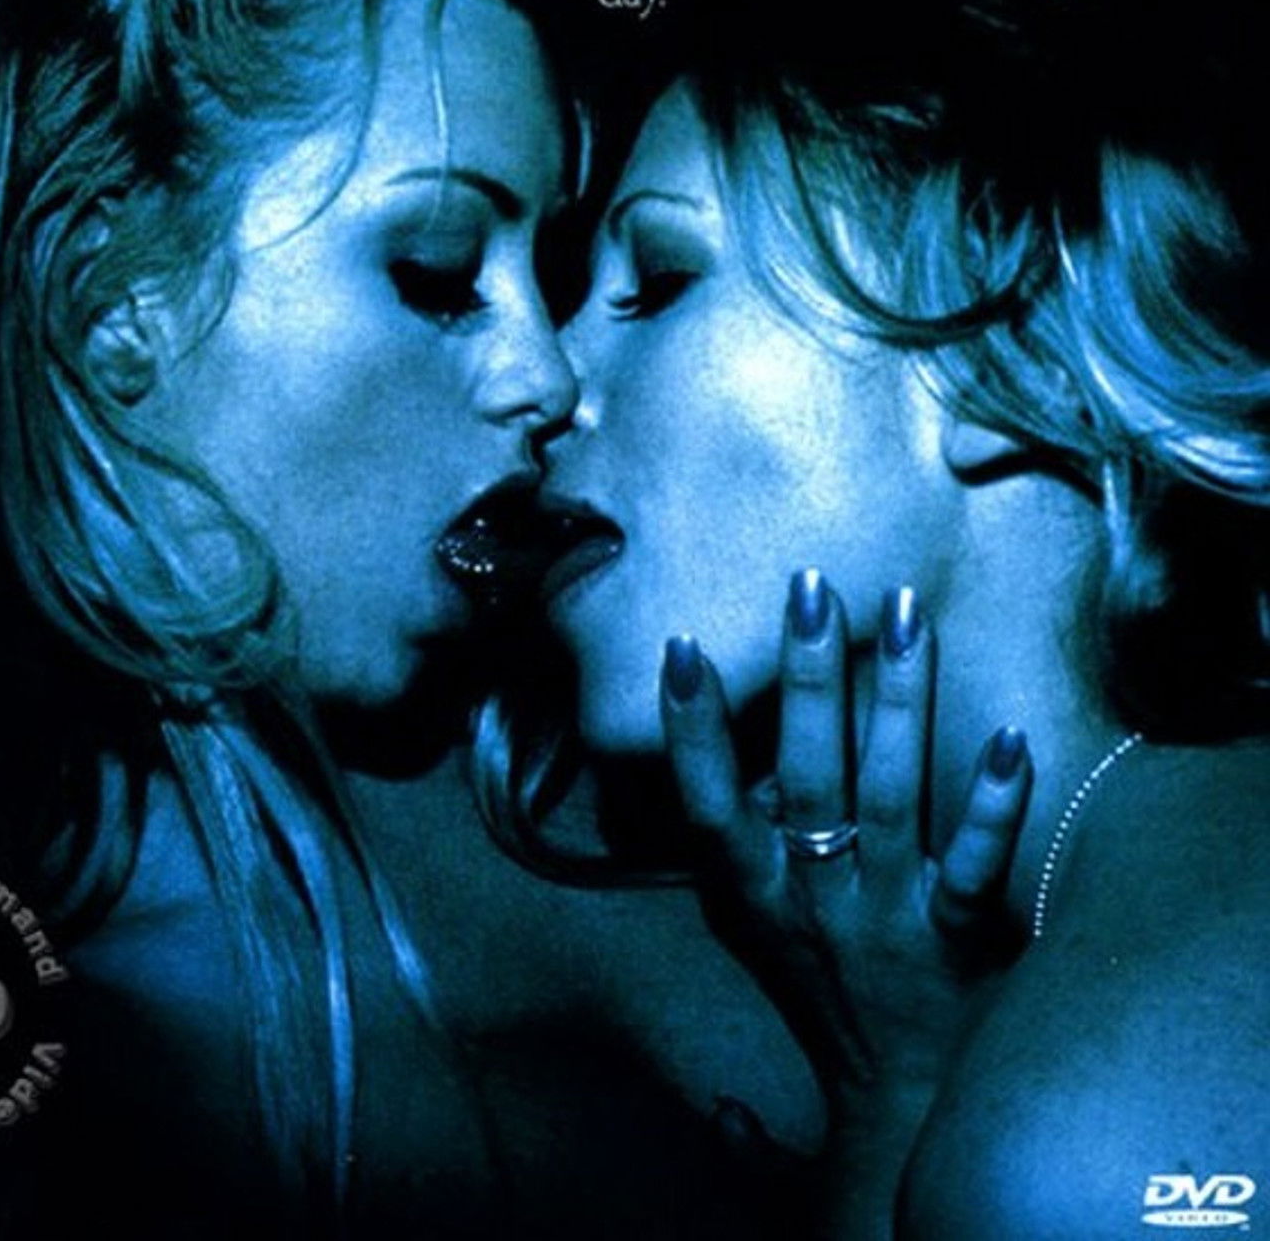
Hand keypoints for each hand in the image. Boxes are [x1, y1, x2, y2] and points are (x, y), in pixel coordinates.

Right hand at [659, 571, 1031, 1226]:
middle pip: (806, 780)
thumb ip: (734, 845)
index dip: (692, 732)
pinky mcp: (954, 943)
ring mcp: (886, 920)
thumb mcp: (756, 926)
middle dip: (807, 677)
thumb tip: (702, 744)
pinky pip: (972, 868)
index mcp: (758, 896)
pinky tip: (1011, 737)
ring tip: (906, 614)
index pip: (709, 806)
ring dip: (895, 702)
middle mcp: (815, 902)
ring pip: (887, 798)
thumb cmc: (823, 996)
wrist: (897, 1108)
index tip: (682, 647)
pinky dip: (992, 806)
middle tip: (811, 586)